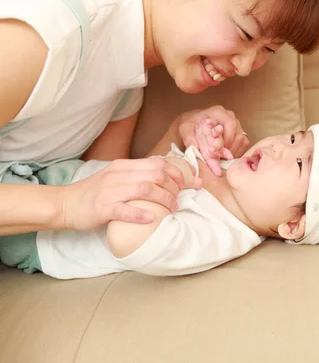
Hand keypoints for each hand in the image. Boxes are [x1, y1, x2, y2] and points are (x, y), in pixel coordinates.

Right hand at [61, 157, 202, 229]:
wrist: (64, 204)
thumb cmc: (94, 193)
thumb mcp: (116, 177)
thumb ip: (138, 176)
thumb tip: (167, 178)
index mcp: (123, 166)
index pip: (157, 164)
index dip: (178, 173)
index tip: (190, 183)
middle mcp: (118, 175)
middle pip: (156, 175)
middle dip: (174, 187)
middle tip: (181, 199)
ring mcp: (109, 191)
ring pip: (144, 189)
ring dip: (164, 199)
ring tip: (172, 209)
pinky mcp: (102, 208)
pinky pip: (124, 210)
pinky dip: (140, 214)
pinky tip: (152, 219)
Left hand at [176, 106, 249, 175]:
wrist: (193, 123)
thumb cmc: (190, 125)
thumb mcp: (184, 130)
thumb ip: (189, 139)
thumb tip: (194, 149)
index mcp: (218, 112)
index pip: (230, 124)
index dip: (227, 139)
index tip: (218, 150)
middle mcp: (229, 115)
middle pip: (238, 133)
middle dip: (230, 148)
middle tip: (220, 157)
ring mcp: (236, 122)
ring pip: (242, 139)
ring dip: (233, 151)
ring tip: (222, 158)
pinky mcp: (239, 130)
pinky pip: (244, 142)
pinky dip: (237, 151)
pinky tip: (227, 155)